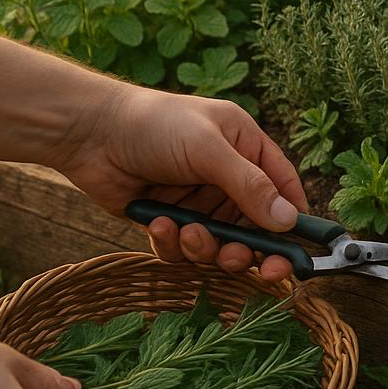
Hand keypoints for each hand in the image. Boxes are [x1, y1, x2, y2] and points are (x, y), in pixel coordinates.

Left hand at [54, 85, 308, 281]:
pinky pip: (181, 248)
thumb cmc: (155, 125)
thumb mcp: (209, 149)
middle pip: (254, 225)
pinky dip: (173, 244)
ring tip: (188, 233)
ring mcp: (196, 200)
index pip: (282, 187)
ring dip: (206, 246)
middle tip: (246, 263)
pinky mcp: (167, 219)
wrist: (89, 132)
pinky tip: (160, 225)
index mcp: (245, 148)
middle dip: (249, 247)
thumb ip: (249, 185)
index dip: (293, 218)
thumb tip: (288, 220)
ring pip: (218, 242)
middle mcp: (226, 177)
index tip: (298, 252)